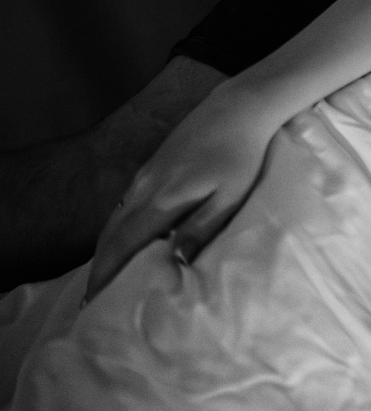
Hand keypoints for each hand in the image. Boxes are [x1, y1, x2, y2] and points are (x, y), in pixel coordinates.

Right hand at [85, 84, 277, 301]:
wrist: (236, 109)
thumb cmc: (240, 154)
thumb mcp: (229, 196)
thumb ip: (201, 228)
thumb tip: (173, 260)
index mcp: (161, 199)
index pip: (123, 245)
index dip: (106, 274)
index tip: (94, 301)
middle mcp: (143, 188)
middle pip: (110, 235)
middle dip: (99, 268)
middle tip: (91, 300)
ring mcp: (144, 176)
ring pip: (114, 219)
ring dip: (105, 250)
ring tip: (102, 278)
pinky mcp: (150, 168)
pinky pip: (123, 206)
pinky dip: (116, 230)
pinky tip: (122, 241)